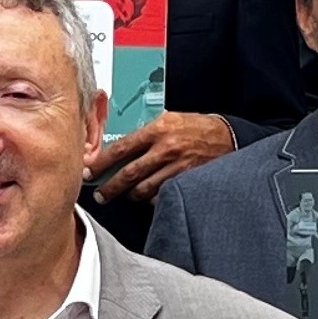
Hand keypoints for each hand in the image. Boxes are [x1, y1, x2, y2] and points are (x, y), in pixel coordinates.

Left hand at [86, 111, 238, 203]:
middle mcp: (166, 148)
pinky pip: (161, 196)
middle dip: (109, 188)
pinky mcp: (187, 181)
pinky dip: (151, 199)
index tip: (89, 171)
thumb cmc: (196, 127)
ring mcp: (178, 167)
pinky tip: (147, 198)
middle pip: (128, 174)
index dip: (101, 163)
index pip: (120, 148)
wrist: (229, 136)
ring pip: (143, 190)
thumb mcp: (169, 120)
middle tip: (100, 195)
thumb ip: (146, 132)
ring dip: (130, 196)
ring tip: (124, 196)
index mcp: (158, 129)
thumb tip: (117, 147)